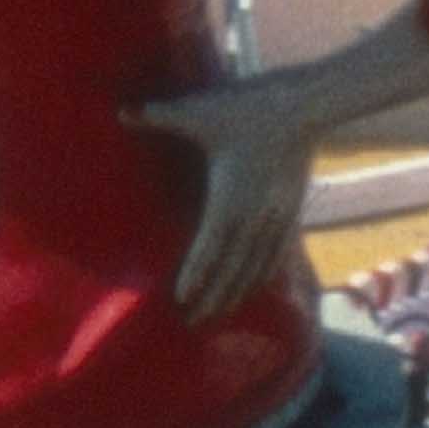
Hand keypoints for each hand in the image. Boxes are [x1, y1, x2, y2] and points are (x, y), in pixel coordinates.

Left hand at [143, 73, 324, 326]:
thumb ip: (159, 115)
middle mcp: (252, 217)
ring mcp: (275, 216)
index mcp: (227, 200)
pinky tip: (260, 284)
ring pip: (256, 266)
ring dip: (239, 292)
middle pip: (232, 269)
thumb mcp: (200, 111)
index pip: (208, 250)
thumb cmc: (249, 108)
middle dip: (213, 297)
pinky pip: (278, 251)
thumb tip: (121, 111)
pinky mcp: (291, 208)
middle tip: (195, 322)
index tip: (182, 301)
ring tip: (223, 312)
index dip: (195, 277)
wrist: (306, 105)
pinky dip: (266, 273)